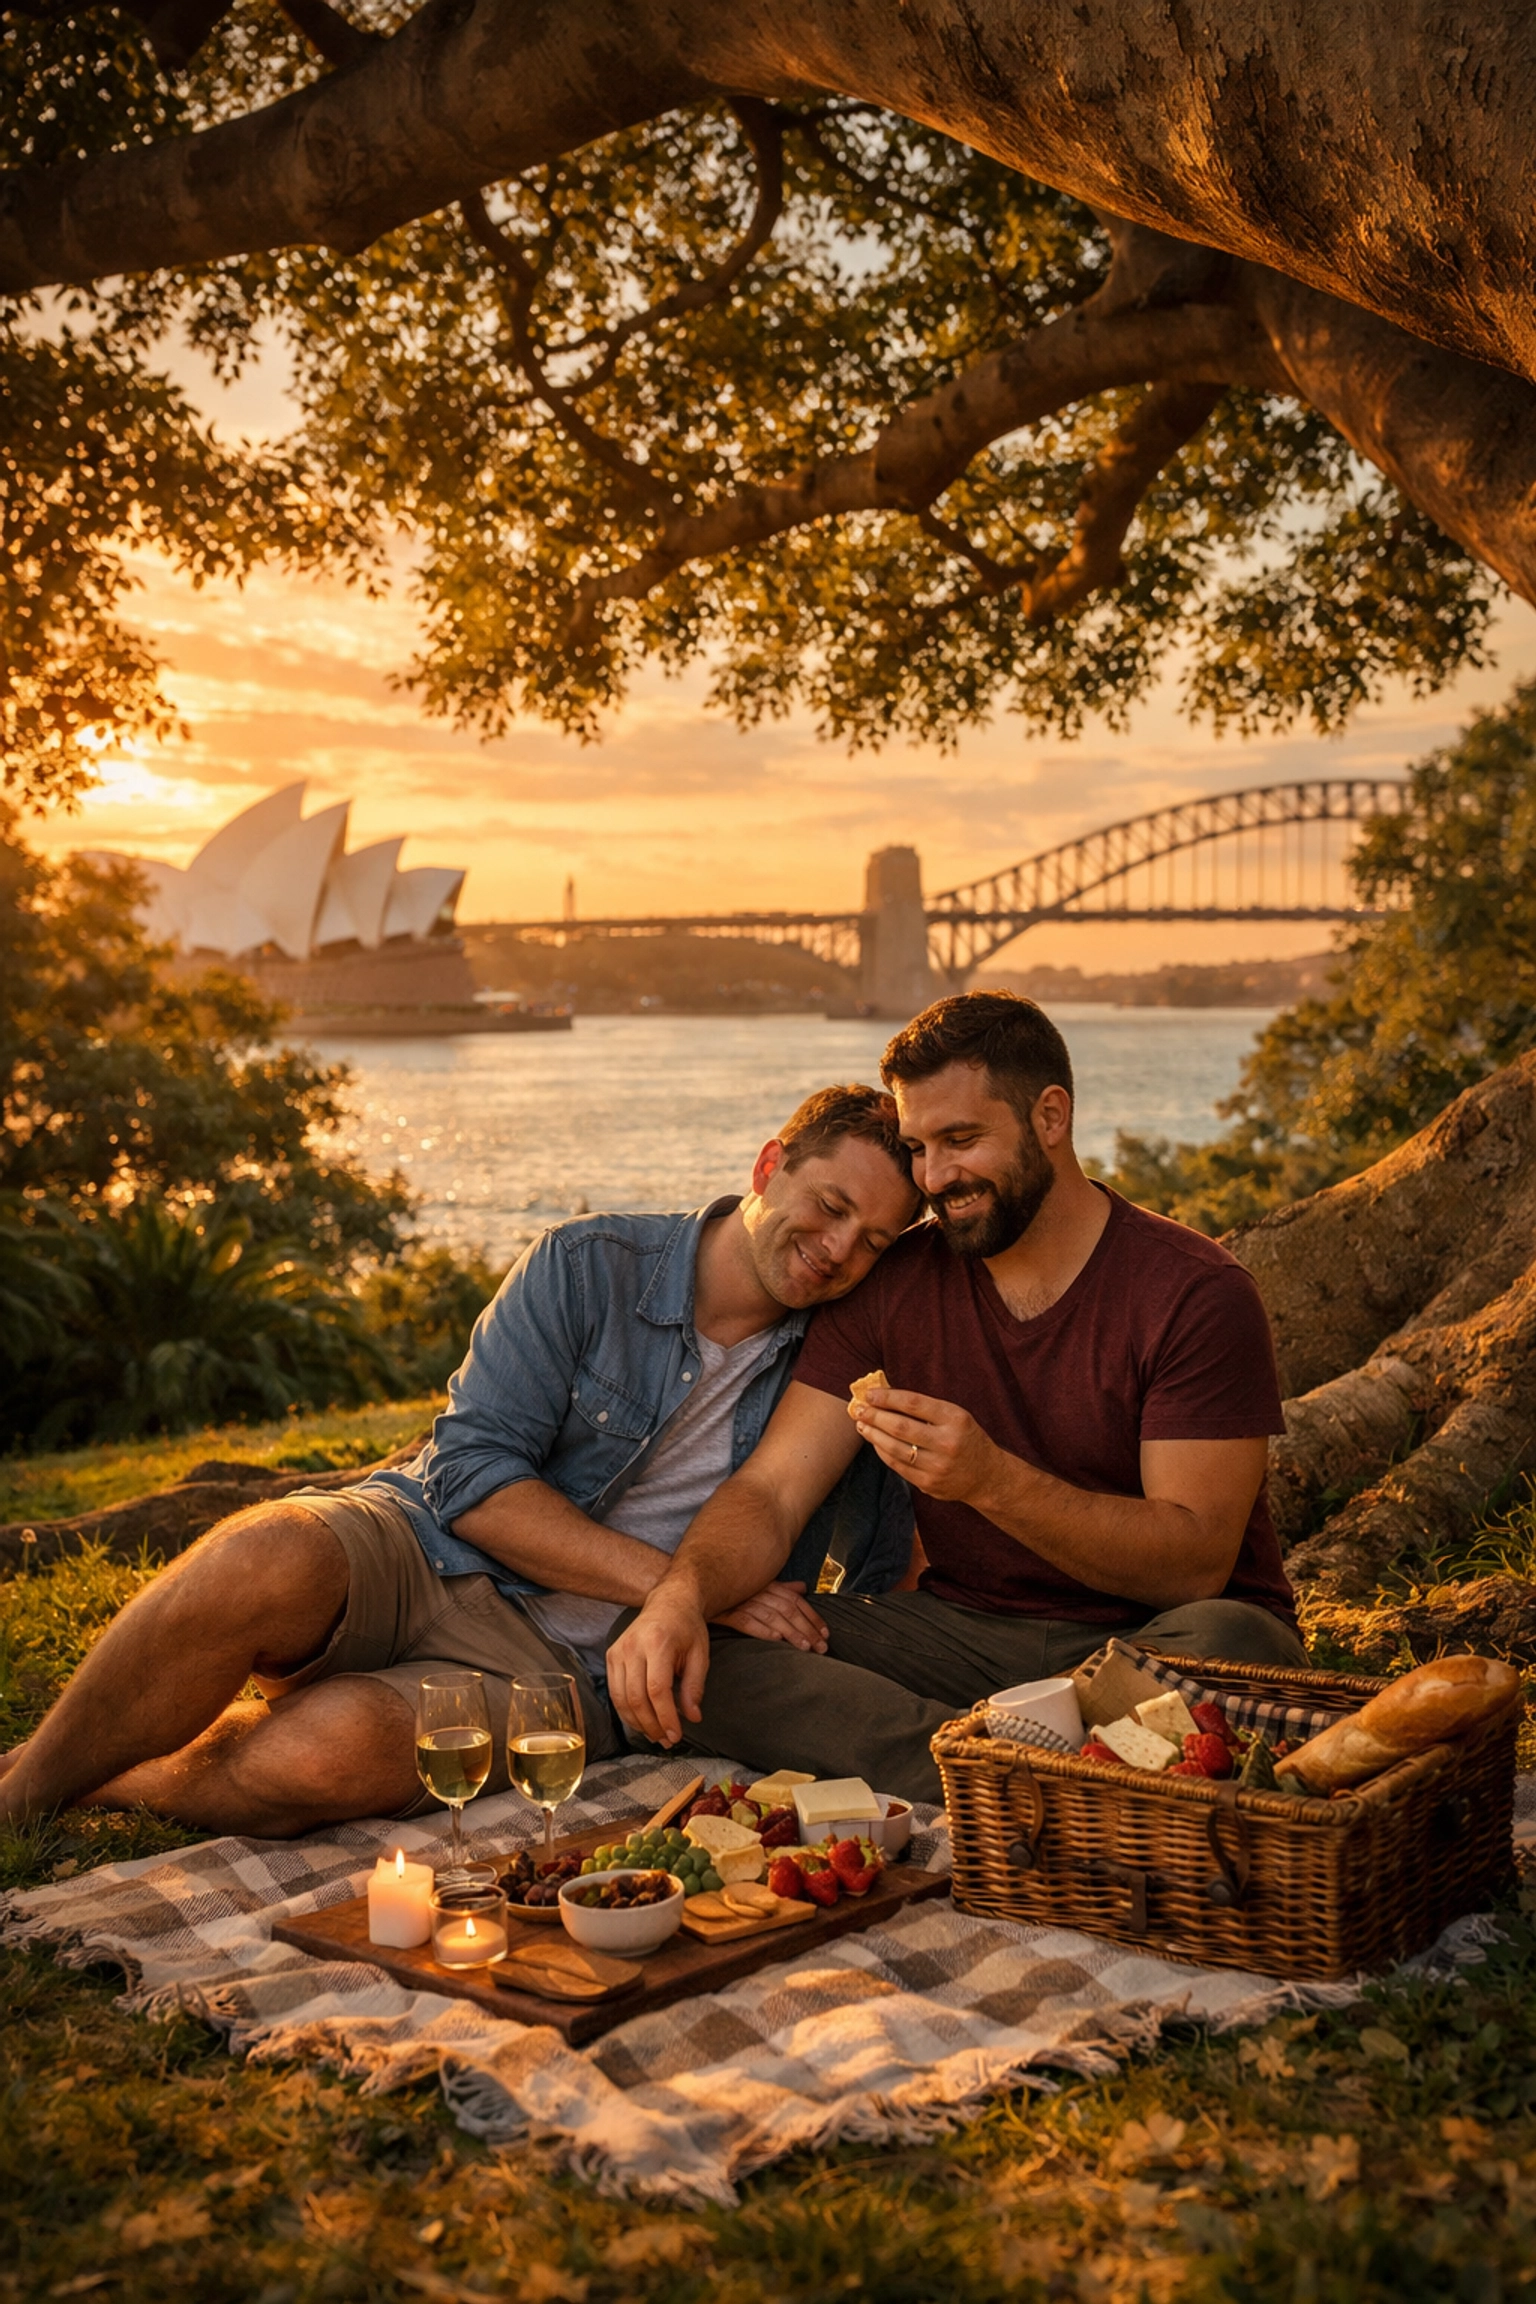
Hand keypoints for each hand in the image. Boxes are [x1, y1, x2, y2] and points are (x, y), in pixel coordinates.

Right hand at [605, 1590, 710, 1747]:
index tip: (676, 1735)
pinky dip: (626, 1711)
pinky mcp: (611, 1655)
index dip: (666, 1717)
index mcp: (658, 1643)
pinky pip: (614, 1691)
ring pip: (621, 1698)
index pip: (657, 1690)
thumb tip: (692, 1717)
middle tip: (667, 1740)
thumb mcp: (700, 1654)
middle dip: (652, 1725)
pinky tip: (642, 1721)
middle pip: (636, 1697)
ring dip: (638, 1723)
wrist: (668, 1602)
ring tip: (656, 1735)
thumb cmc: (687, 1628)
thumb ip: (694, 1687)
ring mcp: (618, 1650)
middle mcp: (633, 1646)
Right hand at [712, 1580, 828, 1648]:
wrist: (695, 1586)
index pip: (796, 1600)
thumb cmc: (730, 1589)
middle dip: (807, 1629)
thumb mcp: (758, 1585)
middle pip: (788, 1610)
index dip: (812, 1617)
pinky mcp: (726, 1612)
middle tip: (821, 1648)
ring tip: (804, 1647)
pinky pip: (746, 1621)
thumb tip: (802, 1588)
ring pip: (772, 1616)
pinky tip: (775, 1639)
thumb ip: (781, 1588)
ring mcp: (742, 1601)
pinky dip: (761, 1629)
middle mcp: (757, 1592)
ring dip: (790, 1632)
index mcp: (767, 1585)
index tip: (825, 1633)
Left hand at [849, 1384, 1004, 1505]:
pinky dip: (883, 1452)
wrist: (987, 1476)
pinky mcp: (929, 1484)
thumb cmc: (965, 1438)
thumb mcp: (955, 1417)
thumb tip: (886, 1396)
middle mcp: (948, 1443)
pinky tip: (875, 1442)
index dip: (888, 1397)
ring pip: (895, 1448)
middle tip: (859, 1408)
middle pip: (901, 1427)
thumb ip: (925, 1408)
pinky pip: (898, 1466)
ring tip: (862, 1424)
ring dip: (874, 1435)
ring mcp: (938, 1466)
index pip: (915, 1404)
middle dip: (875, 1416)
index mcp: (955, 1419)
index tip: (870, 1393)